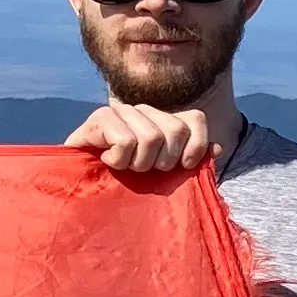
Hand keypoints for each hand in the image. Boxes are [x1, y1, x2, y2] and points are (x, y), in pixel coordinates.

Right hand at [67, 101, 215, 174]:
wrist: (79, 186)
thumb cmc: (125, 184)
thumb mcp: (162, 175)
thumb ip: (189, 161)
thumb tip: (217, 148)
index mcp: (163, 120)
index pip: (195, 119)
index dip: (195, 146)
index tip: (183, 167)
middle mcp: (145, 110)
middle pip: (175, 131)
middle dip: (162, 162)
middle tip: (144, 170)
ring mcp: (122, 111)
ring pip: (151, 137)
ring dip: (137, 163)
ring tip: (125, 167)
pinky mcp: (100, 118)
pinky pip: (125, 140)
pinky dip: (119, 159)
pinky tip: (109, 161)